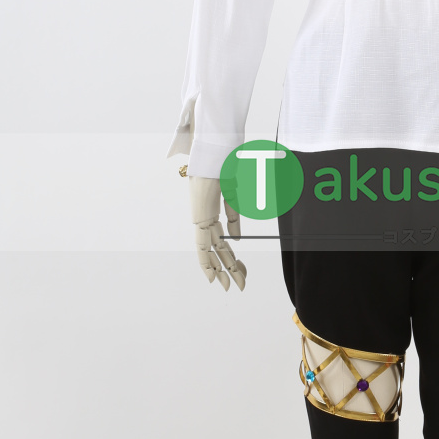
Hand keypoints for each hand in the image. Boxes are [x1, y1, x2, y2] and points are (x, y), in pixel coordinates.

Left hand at [189, 176, 246, 290]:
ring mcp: (202, 217)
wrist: (214, 151)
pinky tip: (211, 276)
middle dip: (229, 268)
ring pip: (213, 251)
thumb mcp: (233, 195)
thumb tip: (236, 240)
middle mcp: (204, 216)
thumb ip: (233, 218)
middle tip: (238, 284)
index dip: (227, 255)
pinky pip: (203, 244)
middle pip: (219, 249)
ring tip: (229, 287)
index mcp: (211, 210)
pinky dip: (206, 262)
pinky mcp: (201, 216)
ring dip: (222, 270)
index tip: (235, 267)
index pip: (220, 239)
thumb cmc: (223, 165)